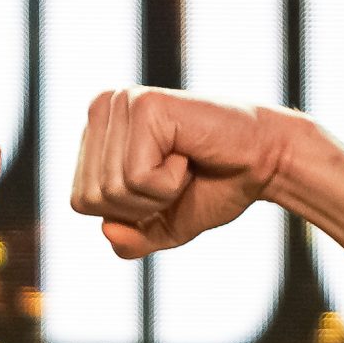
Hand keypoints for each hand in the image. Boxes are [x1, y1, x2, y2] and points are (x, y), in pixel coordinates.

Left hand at [69, 88, 279, 257]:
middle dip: (140, 206)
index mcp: (96, 134)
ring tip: (184, 161)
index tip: (163, 185)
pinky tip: (188, 153)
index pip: (80, 202)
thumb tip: (107, 231)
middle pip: (91, 197)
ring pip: (112, 188)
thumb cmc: (213, 187)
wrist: (264, 164)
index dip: (126, 213)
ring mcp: (121, 102)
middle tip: (177, 174)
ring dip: (158, 193)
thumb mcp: (162, 227)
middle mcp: (101, 109)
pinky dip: (169, 181)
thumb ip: (129, 240)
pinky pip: (136, 176)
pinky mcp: (144, 104)